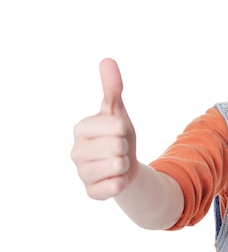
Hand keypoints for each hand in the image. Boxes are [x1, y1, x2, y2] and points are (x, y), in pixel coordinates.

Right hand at [71, 58, 136, 199]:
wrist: (124, 165)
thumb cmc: (118, 135)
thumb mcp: (117, 110)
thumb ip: (112, 87)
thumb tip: (107, 60)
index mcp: (81, 128)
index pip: (116, 126)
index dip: (124, 129)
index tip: (117, 132)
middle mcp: (75, 152)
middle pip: (118, 146)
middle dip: (126, 148)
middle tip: (119, 149)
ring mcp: (81, 173)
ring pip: (118, 167)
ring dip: (125, 164)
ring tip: (117, 162)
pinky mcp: (91, 192)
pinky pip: (116, 187)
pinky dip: (122, 182)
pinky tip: (116, 179)